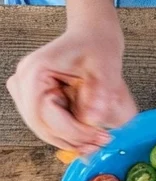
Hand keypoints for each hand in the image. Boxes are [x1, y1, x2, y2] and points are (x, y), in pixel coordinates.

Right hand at [7, 27, 137, 154]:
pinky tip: (90, 136)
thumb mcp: (106, 68)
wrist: (92, 38)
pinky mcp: (37, 99)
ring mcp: (27, 92)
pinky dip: (70, 134)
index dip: (72, 132)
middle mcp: (24, 83)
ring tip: (100, 140)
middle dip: (73, 140)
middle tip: (103, 142)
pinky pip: (50, 124)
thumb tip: (93, 120)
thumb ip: (100, 94)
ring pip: (45, 129)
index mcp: (34, 72)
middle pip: (42, 126)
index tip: (100, 136)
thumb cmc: (97, 47)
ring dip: (72, 140)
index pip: (43, 114)